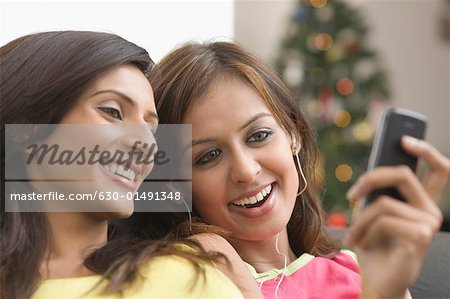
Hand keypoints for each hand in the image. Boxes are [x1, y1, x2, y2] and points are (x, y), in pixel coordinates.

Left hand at [344, 137, 449, 298]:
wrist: (376, 282)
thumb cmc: (372, 246)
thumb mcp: (370, 215)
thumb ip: (376, 193)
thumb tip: (372, 172)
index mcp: (420, 203)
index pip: (438, 169)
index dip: (425, 150)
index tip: (404, 139)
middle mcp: (430, 211)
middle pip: (403, 174)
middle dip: (372, 177)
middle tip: (353, 193)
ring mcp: (428, 224)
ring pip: (383, 202)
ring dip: (360, 220)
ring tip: (352, 236)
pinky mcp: (419, 237)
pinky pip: (382, 220)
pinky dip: (364, 231)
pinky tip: (362, 244)